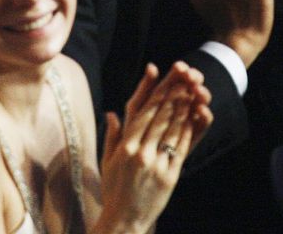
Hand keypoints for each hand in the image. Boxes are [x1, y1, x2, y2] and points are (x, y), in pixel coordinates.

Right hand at [98, 63, 211, 233]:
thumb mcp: (107, 160)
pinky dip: (187, 133)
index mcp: (125, 147)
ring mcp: (157, 165)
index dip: (155, 95)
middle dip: (172, 96)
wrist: (124, 220)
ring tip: (190, 93)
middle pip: (159, 118)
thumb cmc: (113, 190)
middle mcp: (141, 153)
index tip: (164, 80)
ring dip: (183, 110)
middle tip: (182, 79)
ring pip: (172, 131)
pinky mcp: (170, 177)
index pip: (143, 114)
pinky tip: (192, 120)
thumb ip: (111, 135)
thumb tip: (111, 113)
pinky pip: (180, 150)